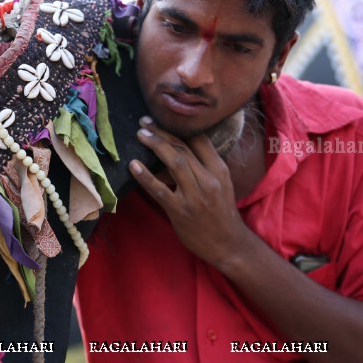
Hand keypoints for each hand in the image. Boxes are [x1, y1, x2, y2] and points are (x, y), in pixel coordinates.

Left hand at [129, 116, 248, 265]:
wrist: (228, 244)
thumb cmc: (221, 213)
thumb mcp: (221, 185)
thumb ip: (204, 167)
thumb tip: (178, 148)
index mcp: (219, 170)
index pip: (199, 140)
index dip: (179, 127)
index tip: (162, 118)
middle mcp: (209, 180)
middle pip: (183, 148)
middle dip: (162, 132)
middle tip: (144, 122)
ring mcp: (195, 196)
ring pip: (174, 163)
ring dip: (156, 145)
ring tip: (141, 134)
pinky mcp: (181, 211)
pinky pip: (160, 190)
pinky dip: (145, 177)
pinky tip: (133, 166)